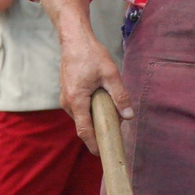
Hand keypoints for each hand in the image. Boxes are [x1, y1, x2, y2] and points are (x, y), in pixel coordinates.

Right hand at [57, 15, 131, 154]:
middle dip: (100, 131)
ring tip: (113, 112)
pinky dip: (91, 110)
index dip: (94, 145)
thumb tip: (129, 116)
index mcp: (77, 100)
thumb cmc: (91, 54)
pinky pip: (80, 108)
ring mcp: (65, 98)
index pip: (85, 130)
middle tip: (117, 131)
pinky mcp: (67, 93)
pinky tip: (103, 101)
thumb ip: (120, 96)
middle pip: (84, 125)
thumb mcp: (111, 74)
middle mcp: (67, 102)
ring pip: (82, 117)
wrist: (74, 39)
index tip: (103, 155)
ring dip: (96, 118)